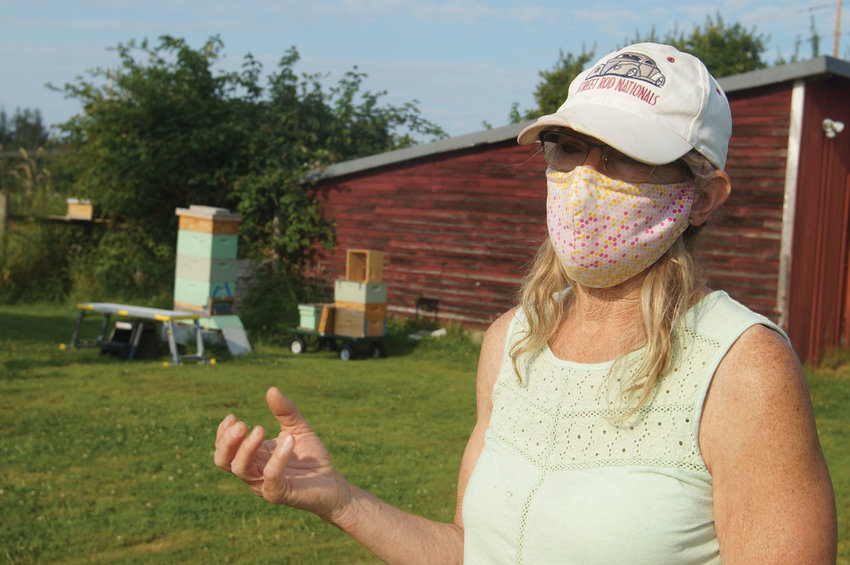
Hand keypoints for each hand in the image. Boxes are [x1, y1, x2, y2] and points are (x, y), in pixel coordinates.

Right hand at [214, 387, 348, 520]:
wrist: (333, 482)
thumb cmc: (310, 457)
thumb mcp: (297, 428)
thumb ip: (285, 411)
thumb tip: (272, 389)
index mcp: (253, 457)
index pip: (223, 450)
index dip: (223, 434)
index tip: (232, 417)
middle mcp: (254, 472)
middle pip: (223, 461)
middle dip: (227, 442)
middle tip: (242, 424)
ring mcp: (264, 485)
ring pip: (241, 470)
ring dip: (247, 448)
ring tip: (260, 428)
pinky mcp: (280, 494)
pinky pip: (270, 479)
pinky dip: (276, 459)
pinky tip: (288, 441)